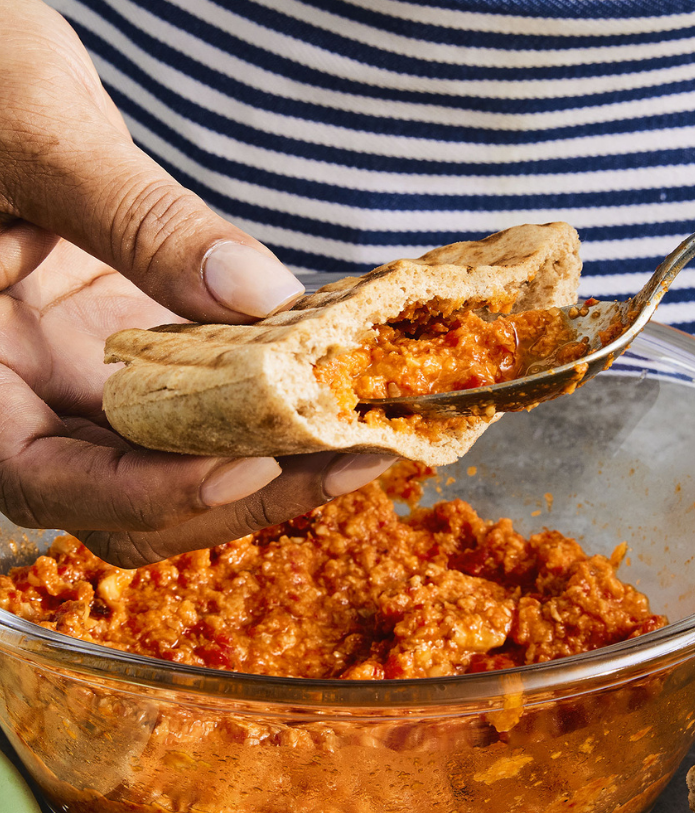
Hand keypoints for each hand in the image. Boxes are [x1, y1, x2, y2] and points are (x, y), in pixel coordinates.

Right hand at [0, 0, 390, 565]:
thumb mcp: (37, 137)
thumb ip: (136, 218)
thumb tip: (259, 294)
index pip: (47, 480)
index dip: (149, 492)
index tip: (248, 467)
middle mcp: (24, 398)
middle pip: (130, 502)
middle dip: (242, 493)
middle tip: (347, 459)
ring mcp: (83, 383)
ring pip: (180, 466)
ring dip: (275, 463)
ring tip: (368, 437)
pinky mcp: (140, 356)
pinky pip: (210, 404)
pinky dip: (275, 406)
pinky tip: (343, 388)